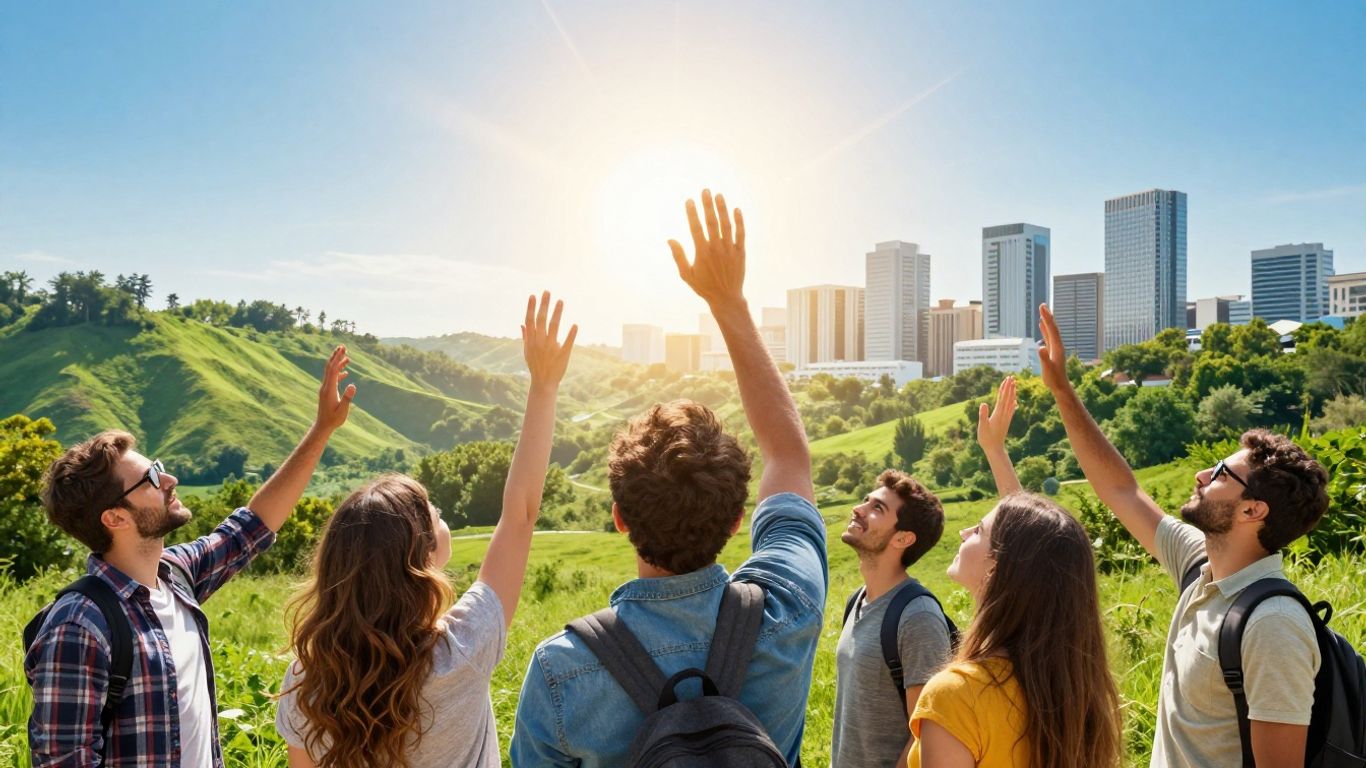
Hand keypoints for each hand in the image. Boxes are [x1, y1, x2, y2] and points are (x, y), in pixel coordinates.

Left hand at [316, 345, 355, 432]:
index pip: (333, 370)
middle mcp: (325, 386)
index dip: (338, 359)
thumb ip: (347, 398)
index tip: (343, 350)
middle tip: (342, 347)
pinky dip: (338, 372)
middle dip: (336, 357)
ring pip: (331, 372)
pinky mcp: (327, 392)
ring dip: (338, 363)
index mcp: (329, 389)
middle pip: (329, 368)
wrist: (323, 425)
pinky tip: (345, 372)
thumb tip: (353, 385)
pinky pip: (332, 379)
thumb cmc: (334, 419)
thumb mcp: (342, 410)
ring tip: (346, 356)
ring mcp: (326, 389)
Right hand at [522, 291, 576, 388]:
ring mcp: (551, 348)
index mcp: (531, 340)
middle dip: (544, 305)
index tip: (533, 295)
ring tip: (561, 301)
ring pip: (554, 327)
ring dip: (557, 313)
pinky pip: (567, 342)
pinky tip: (575, 325)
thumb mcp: (527, 351)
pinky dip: (571, 334)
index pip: (530, 320)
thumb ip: (525, 337)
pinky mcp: (562, 354)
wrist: (543, 382)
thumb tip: (522, 324)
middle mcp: (540, 342)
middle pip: (541, 320)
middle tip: (547, 292)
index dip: (531, 308)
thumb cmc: (535, 365)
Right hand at [669, 189, 745, 309]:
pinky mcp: (740, 252)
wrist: (726, 298)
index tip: (689, 201)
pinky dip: (739, 221)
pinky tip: (736, 210)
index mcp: (702, 252)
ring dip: (722, 209)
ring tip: (718, 195)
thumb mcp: (686, 274)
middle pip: (712, 222)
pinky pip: (740, 233)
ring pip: (726, 224)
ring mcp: (730, 249)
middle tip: (705, 191)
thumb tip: (670, 239)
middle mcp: (716, 248)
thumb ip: (678, 256)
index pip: (696, 228)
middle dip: (707, 205)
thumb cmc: (704, 287)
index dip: (692, 213)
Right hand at [977, 375, 1016, 451]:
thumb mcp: (982, 427)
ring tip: (1014, 385)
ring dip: (1012, 393)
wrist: (995, 449)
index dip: (1005, 388)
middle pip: (1008, 398)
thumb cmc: (987, 439)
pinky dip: (1013, 403)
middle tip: (1011, 377)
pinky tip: (1015, 401)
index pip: (1002, 398)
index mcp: (998, 414)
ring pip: (1011, 402)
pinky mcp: (1006, 421)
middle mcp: (1004, 414)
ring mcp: (1006, 418)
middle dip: (1009, 387)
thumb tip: (983, 403)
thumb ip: (983, 415)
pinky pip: (1011, 409)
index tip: (1007, 379)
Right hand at [1037, 303, 1069, 392]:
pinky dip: (1045, 329)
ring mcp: (1055, 348)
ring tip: (1042, 312)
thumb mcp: (1048, 369)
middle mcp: (1057, 345)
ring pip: (1051, 331)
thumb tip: (1040, 347)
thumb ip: (1044, 358)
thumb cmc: (1054, 379)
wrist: (1060, 386)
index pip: (1052, 329)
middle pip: (1052, 327)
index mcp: (1057, 347)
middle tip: (1042, 305)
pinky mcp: (1052, 351)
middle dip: (1047, 316)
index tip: (1042, 308)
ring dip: (1046, 321)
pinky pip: (1048, 337)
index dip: (1047, 319)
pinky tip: (1041, 325)